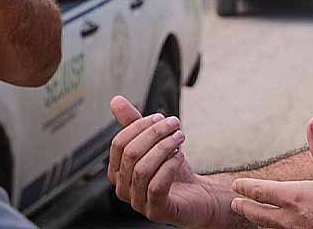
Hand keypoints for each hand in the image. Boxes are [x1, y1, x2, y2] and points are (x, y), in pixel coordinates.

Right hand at [108, 96, 229, 227]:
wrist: (197, 195)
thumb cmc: (172, 169)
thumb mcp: (154, 143)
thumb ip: (134, 123)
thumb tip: (115, 100)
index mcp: (118, 171)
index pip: (118, 144)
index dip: (139, 126)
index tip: (161, 117)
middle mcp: (122, 188)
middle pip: (131, 154)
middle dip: (155, 134)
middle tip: (175, 124)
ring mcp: (137, 202)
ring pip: (143, 169)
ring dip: (164, 147)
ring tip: (180, 137)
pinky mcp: (155, 211)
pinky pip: (156, 187)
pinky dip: (169, 167)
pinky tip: (180, 157)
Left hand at [230, 116, 312, 228]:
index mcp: (294, 196)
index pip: (261, 191)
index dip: (246, 187)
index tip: (236, 185)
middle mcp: (290, 217)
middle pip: (258, 213)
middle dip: (245, 206)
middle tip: (236, 203)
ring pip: (269, 227)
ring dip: (257, 220)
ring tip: (252, 217)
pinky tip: (276, 228)